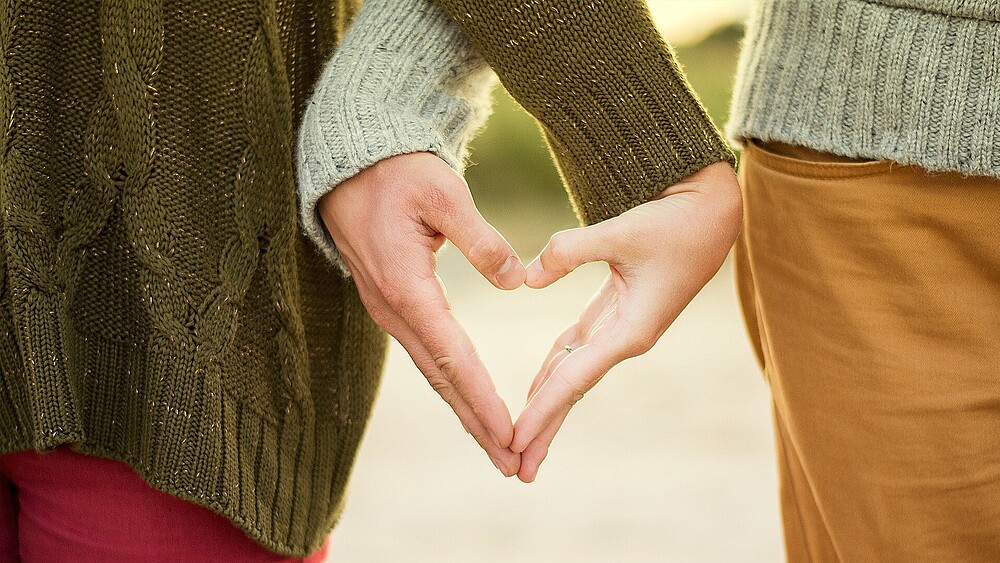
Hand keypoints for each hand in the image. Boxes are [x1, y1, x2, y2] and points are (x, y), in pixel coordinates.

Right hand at [317, 152, 525, 476]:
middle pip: (441, 379)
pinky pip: (425, 354)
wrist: (348, 164)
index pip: (453, 356)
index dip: (483, 399)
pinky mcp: (391, 303)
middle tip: (512, 463)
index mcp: (407, 287)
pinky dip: (450, 384)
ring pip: (432, 372)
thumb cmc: (397, 173)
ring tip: (497, 446)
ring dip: (464, 410)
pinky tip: (468, 401)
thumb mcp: (443, 192)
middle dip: (477, 424)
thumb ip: (480, 238)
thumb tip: (516, 281)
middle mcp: (393, 309)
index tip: (510, 434)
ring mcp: (388, 310)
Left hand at [512, 161, 741, 481]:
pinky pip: (578, 349)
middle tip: (515, 469)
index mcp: (631, 331)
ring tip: (521, 440)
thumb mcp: (622, 231)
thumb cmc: (675, 222)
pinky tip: (536, 387)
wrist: (712, 211)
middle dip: (544, 429)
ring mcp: (622, 328)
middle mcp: (625, 338)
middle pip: (572, 390)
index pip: (574, 379)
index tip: (514, 441)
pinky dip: (555, 369)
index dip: (542, 411)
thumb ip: (569, 251)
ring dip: (548, 405)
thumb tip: (526, 279)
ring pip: (574, 373)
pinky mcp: (617, 311)